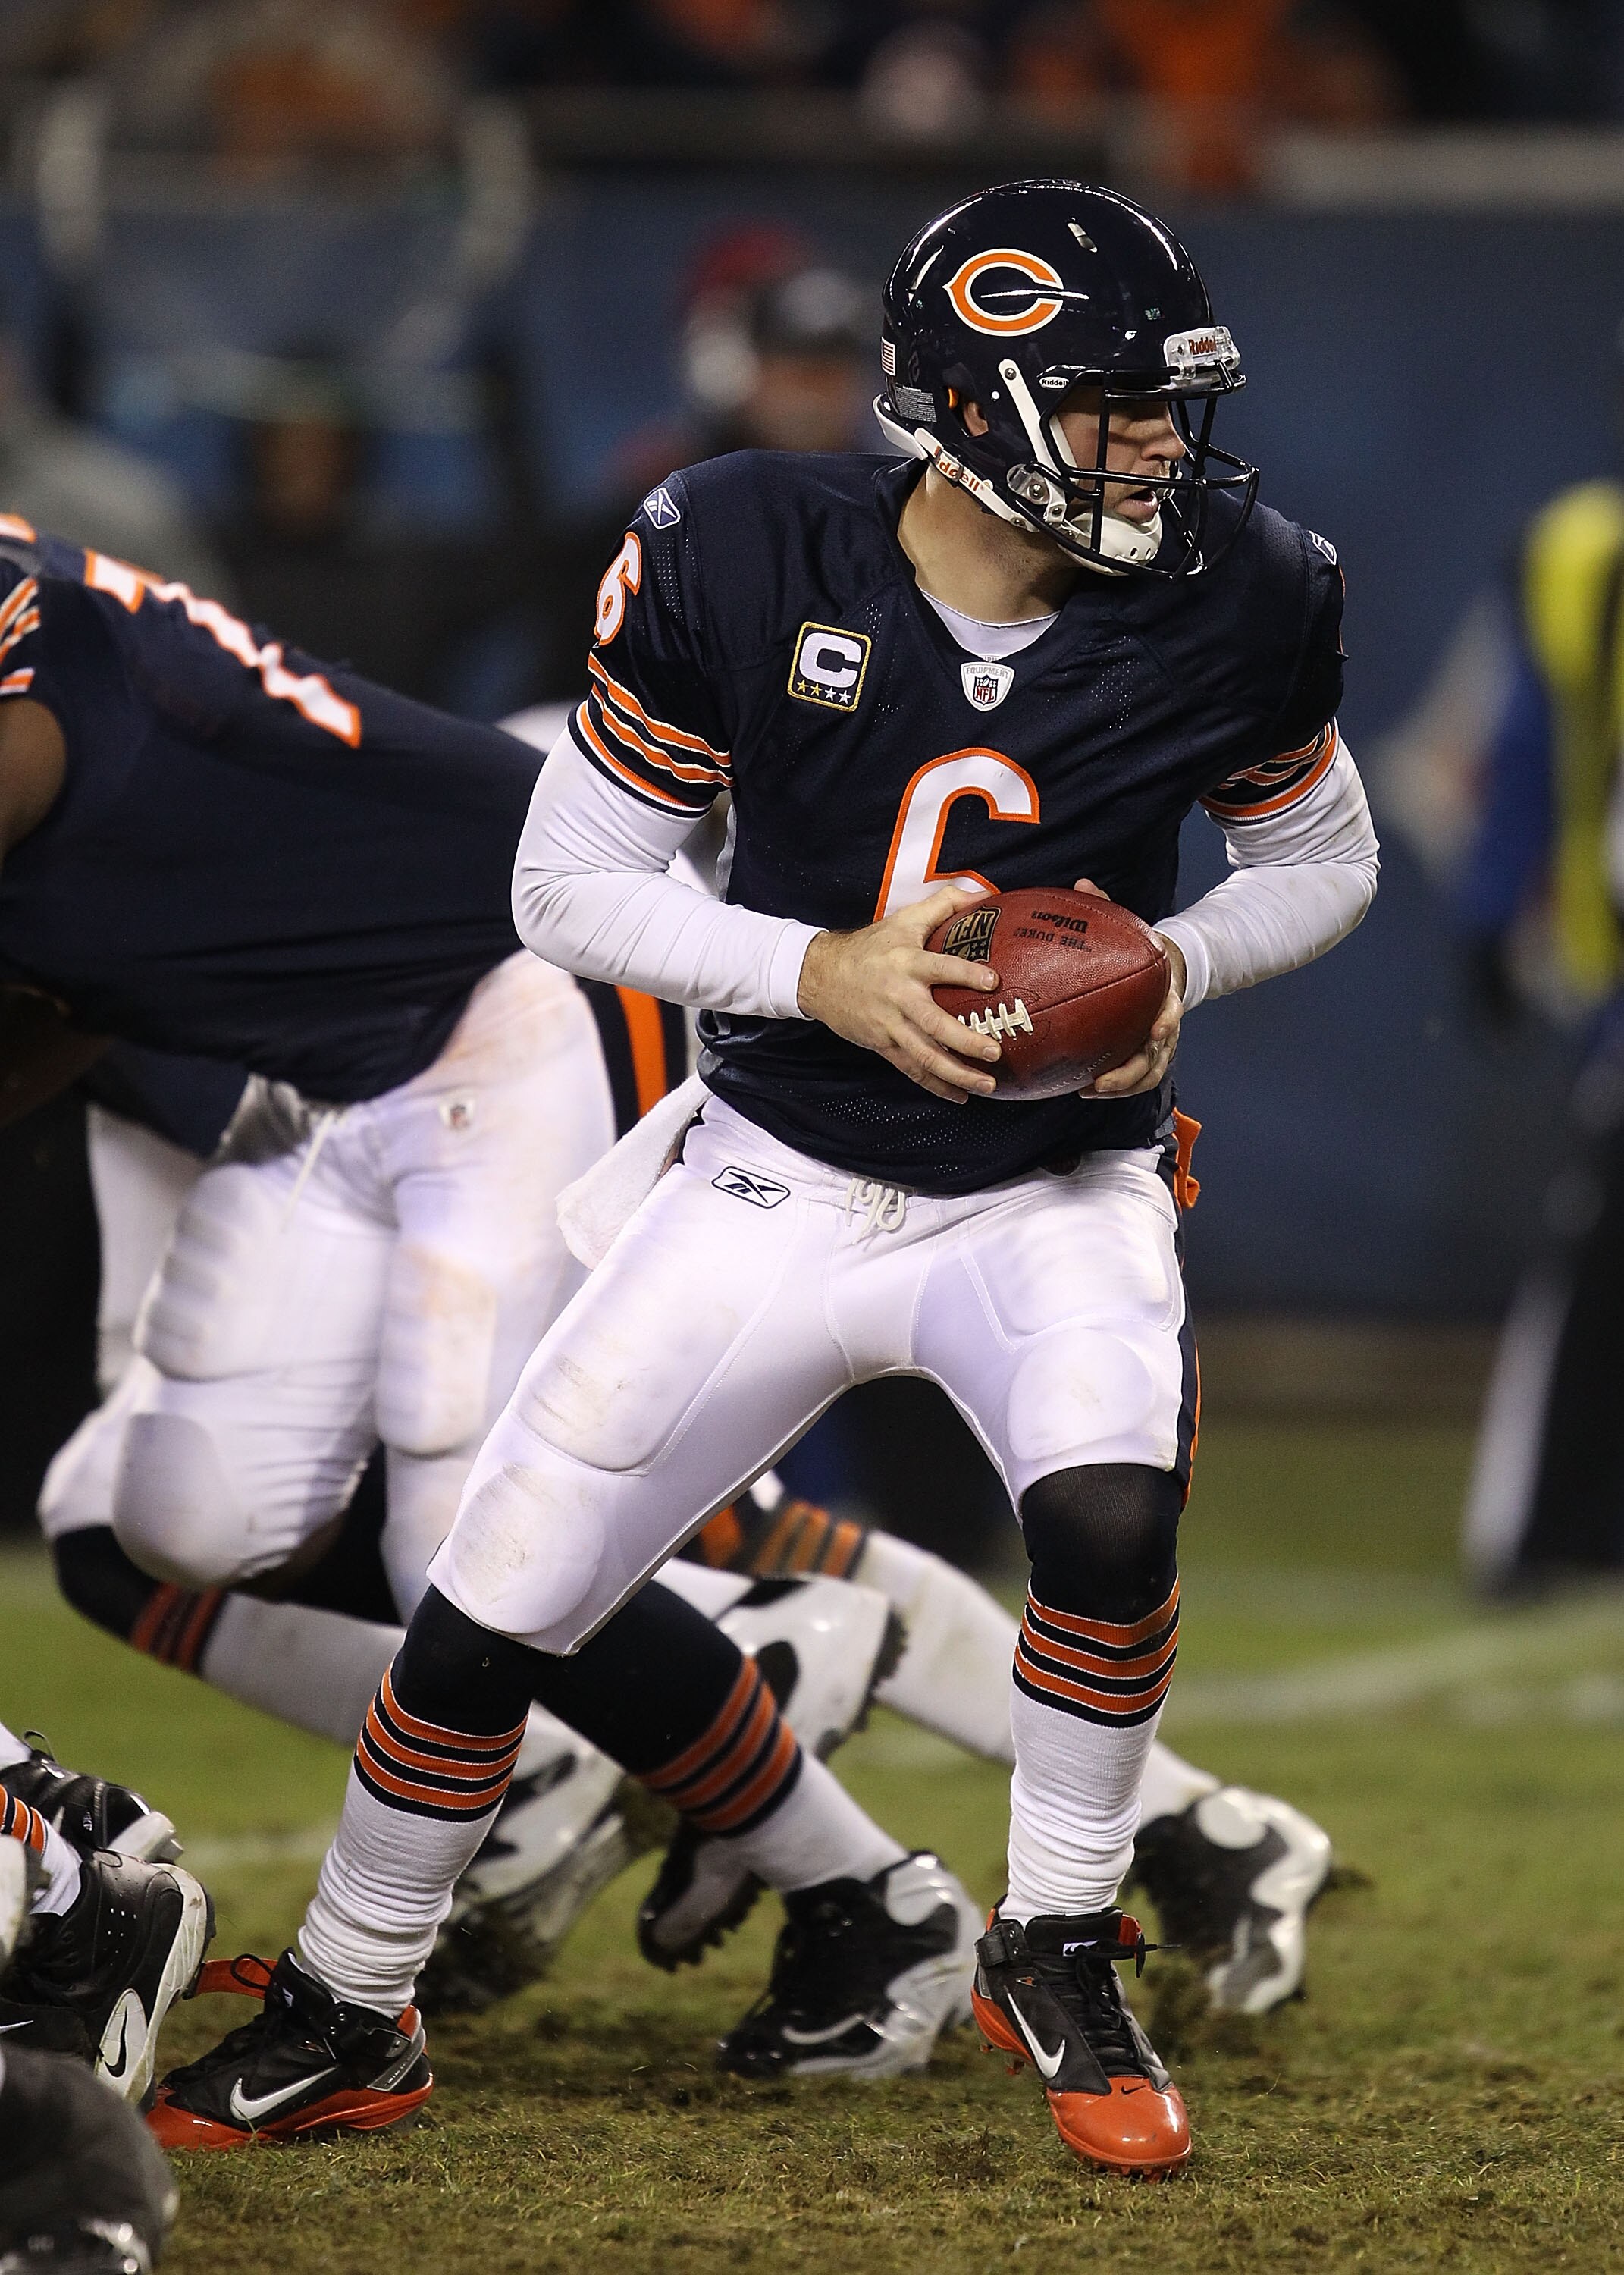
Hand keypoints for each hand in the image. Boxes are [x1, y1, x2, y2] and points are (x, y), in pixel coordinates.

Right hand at [797, 882, 1003, 1103]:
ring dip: (956, 1073)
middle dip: (965, 1041)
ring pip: (925, 1055)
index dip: (965, 973)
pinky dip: (936, 1085)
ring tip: (987, 1084)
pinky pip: (912, 1070)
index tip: (992, 982)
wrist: (821, 976)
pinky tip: (960, 1096)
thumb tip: (986, 896)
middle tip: (994, 1051)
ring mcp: (890, 1025)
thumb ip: (944, 904)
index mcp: (907, 963)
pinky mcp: (883, 1044)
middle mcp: (900, 996)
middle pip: (935, 1024)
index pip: (940, 967)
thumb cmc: (871, 947)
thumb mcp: (904, 919)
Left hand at [1070, 877, 1184, 1097]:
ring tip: (1091, 1089)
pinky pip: (1135, 1079)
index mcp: (1165, 994)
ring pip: (1148, 1073)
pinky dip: (1115, 1087)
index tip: (1156, 1031)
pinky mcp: (1145, 1057)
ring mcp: (1158, 1045)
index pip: (1173, 1011)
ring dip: (1122, 1086)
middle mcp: (1165, 1024)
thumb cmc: (1137, 952)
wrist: (1159, 972)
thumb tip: (1083, 884)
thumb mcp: (1129, 930)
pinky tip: (1083, 1088)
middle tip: (1103, 1080)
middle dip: (1133, 1071)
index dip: (1168, 1022)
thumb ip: (1108, 909)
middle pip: (1158, 1055)